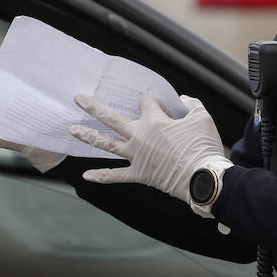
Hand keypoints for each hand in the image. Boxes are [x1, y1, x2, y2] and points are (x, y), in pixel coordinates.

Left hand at [70, 93, 225, 202]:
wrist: (204, 177)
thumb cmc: (204, 146)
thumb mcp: (202, 118)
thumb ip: (191, 105)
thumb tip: (184, 99)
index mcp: (155, 120)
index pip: (146, 103)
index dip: (153, 103)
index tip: (163, 110)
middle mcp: (140, 135)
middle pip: (111, 117)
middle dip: (93, 107)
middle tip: (78, 98)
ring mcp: (137, 156)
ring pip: (107, 143)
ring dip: (88, 136)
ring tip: (72, 129)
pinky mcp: (139, 174)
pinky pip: (116, 175)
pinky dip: (101, 176)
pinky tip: (86, 175)